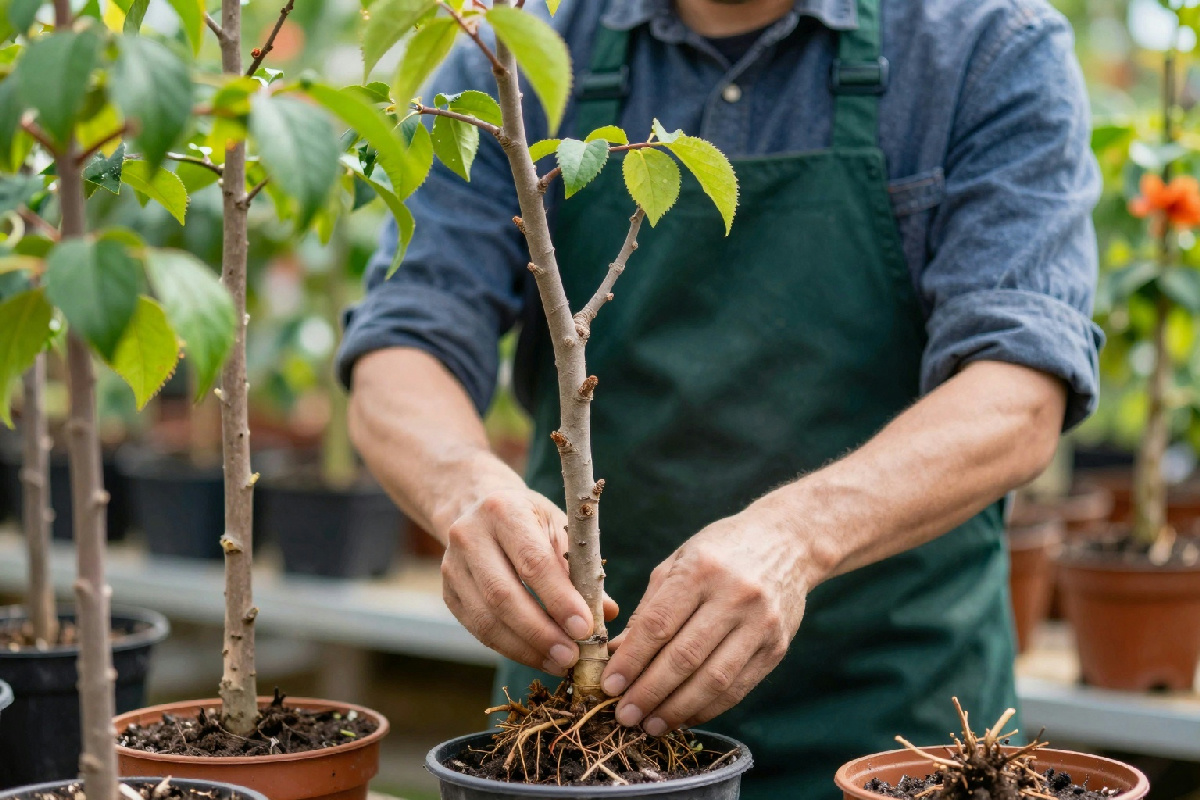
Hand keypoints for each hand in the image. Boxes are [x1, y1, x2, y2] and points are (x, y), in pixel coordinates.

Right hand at [441, 488, 618, 674]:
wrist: (479, 508)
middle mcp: (469, 536)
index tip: (585, 629)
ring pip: (487, 620)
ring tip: (559, 662)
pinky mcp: (448, 592)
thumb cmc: (531, 521)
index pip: (532, 562)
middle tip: (572, 656)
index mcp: (503, 511)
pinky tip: (537, 656)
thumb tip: (607, 612)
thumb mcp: (559, 527)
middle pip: (503, 596)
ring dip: (526, 648)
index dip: (559, 600)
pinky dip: (510, 648)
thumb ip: (581, 569)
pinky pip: (478, 630)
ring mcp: (452, 566)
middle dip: (541, 633)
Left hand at [600, 508, 812, 735]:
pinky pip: (738, 688)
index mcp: (702, 569)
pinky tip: (683, 716)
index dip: (631, 660)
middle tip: (624, 715)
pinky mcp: (777, 647)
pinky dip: (708, 708)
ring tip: (650, 725)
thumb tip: (617, 654)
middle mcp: (735, 596)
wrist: (788, 542)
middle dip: (649, 692)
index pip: (659, 625)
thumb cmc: (720, 550)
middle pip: (685, 658)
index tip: (609, 685)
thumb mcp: (679, 562)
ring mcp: (761, 624)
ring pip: (714, 680)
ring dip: (677, 709)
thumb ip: (649, 609)